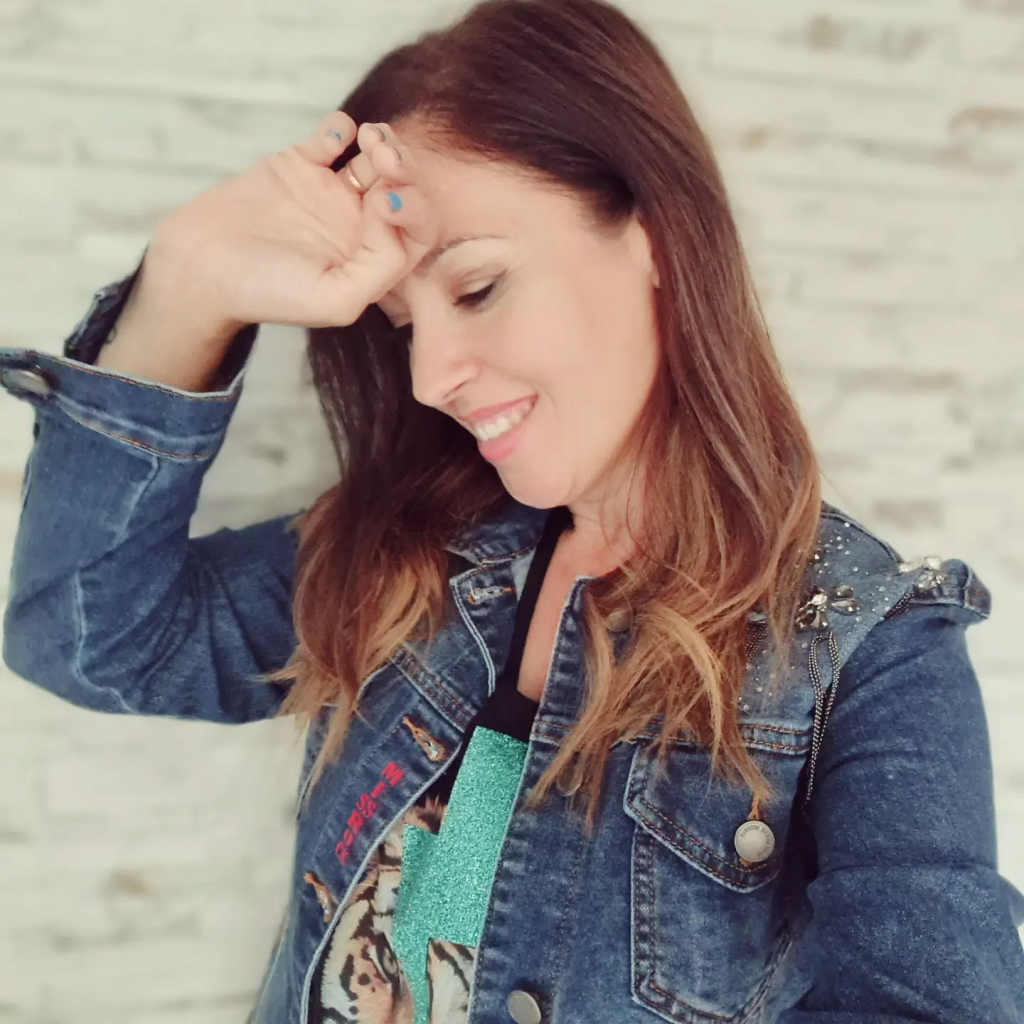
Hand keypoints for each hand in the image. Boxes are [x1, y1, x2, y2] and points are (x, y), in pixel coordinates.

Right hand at [145, 110, 439, 330]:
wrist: (201, 268)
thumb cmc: (267, 294)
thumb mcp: (336, 301)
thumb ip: (380, 268)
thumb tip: (392, 215)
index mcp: (373, 263)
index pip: (419, 230)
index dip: (414, 209)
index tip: (381, 203)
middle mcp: (359, 228)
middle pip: (406, 188)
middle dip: (406, 168)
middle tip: (381, 158)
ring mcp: (331, 194)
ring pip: (379, 159)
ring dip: (385, 142)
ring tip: (369, 139)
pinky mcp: (300, 167)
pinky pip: (334, 137)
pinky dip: (341, 128)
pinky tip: (331, 139)